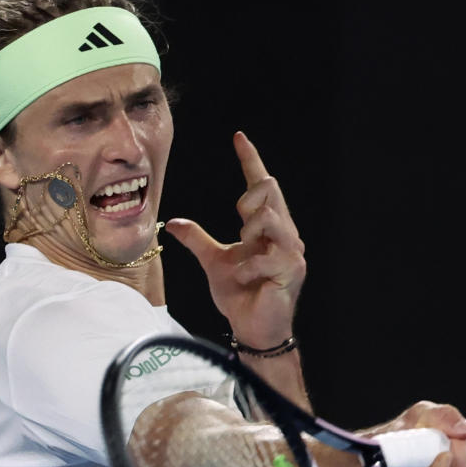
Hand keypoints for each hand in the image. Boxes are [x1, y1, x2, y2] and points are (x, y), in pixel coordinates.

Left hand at [164, 132, 305, 347]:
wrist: (254, 329)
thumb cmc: (240, 296)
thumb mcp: (214, 262)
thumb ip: (197, 239)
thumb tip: (173, 222)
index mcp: (268, 227)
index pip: (262, 185)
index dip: (250, 159)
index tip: (238, 137)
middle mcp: (285, 233)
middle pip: (268, 190)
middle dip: (247, 202)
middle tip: (238, 227)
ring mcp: (292, 251)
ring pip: (269, 216)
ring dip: (248, 236)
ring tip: (243, 263)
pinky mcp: (292, 270)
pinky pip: (265, 255)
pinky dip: (247, 268)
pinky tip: (246, 280)